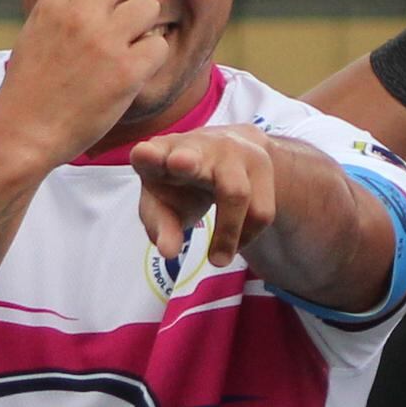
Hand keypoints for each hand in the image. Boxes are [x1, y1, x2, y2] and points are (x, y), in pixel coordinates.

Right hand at [0, 0, 177, 168]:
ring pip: (148, 5)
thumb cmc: (30, 87)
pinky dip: (152, 54)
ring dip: (146, 19)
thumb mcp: (38, 34)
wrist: (24, 131)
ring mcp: (105, 41)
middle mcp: (80, 15)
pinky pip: (158, 45)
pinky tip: (133, 68)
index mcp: (54, 4)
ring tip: (126, 44)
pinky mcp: (127, 70)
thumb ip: (67, 7)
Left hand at [128, 122, 283, 268]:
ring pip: (236, 193)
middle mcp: (195, 146)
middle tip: (179, 164)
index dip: (147, 156)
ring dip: (227, 234)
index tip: (144, 155)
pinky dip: (248, 234)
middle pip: (192, 157)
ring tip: (217, 260)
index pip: (150, 154)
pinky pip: (261, 210)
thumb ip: (162, 227)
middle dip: (185, 162)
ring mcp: (231, 150)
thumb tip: (168, 253)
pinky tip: (235, 239)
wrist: (229, 152)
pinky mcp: (261, 161)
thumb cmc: (183, 184)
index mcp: (160, 155)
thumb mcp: (164, 204)